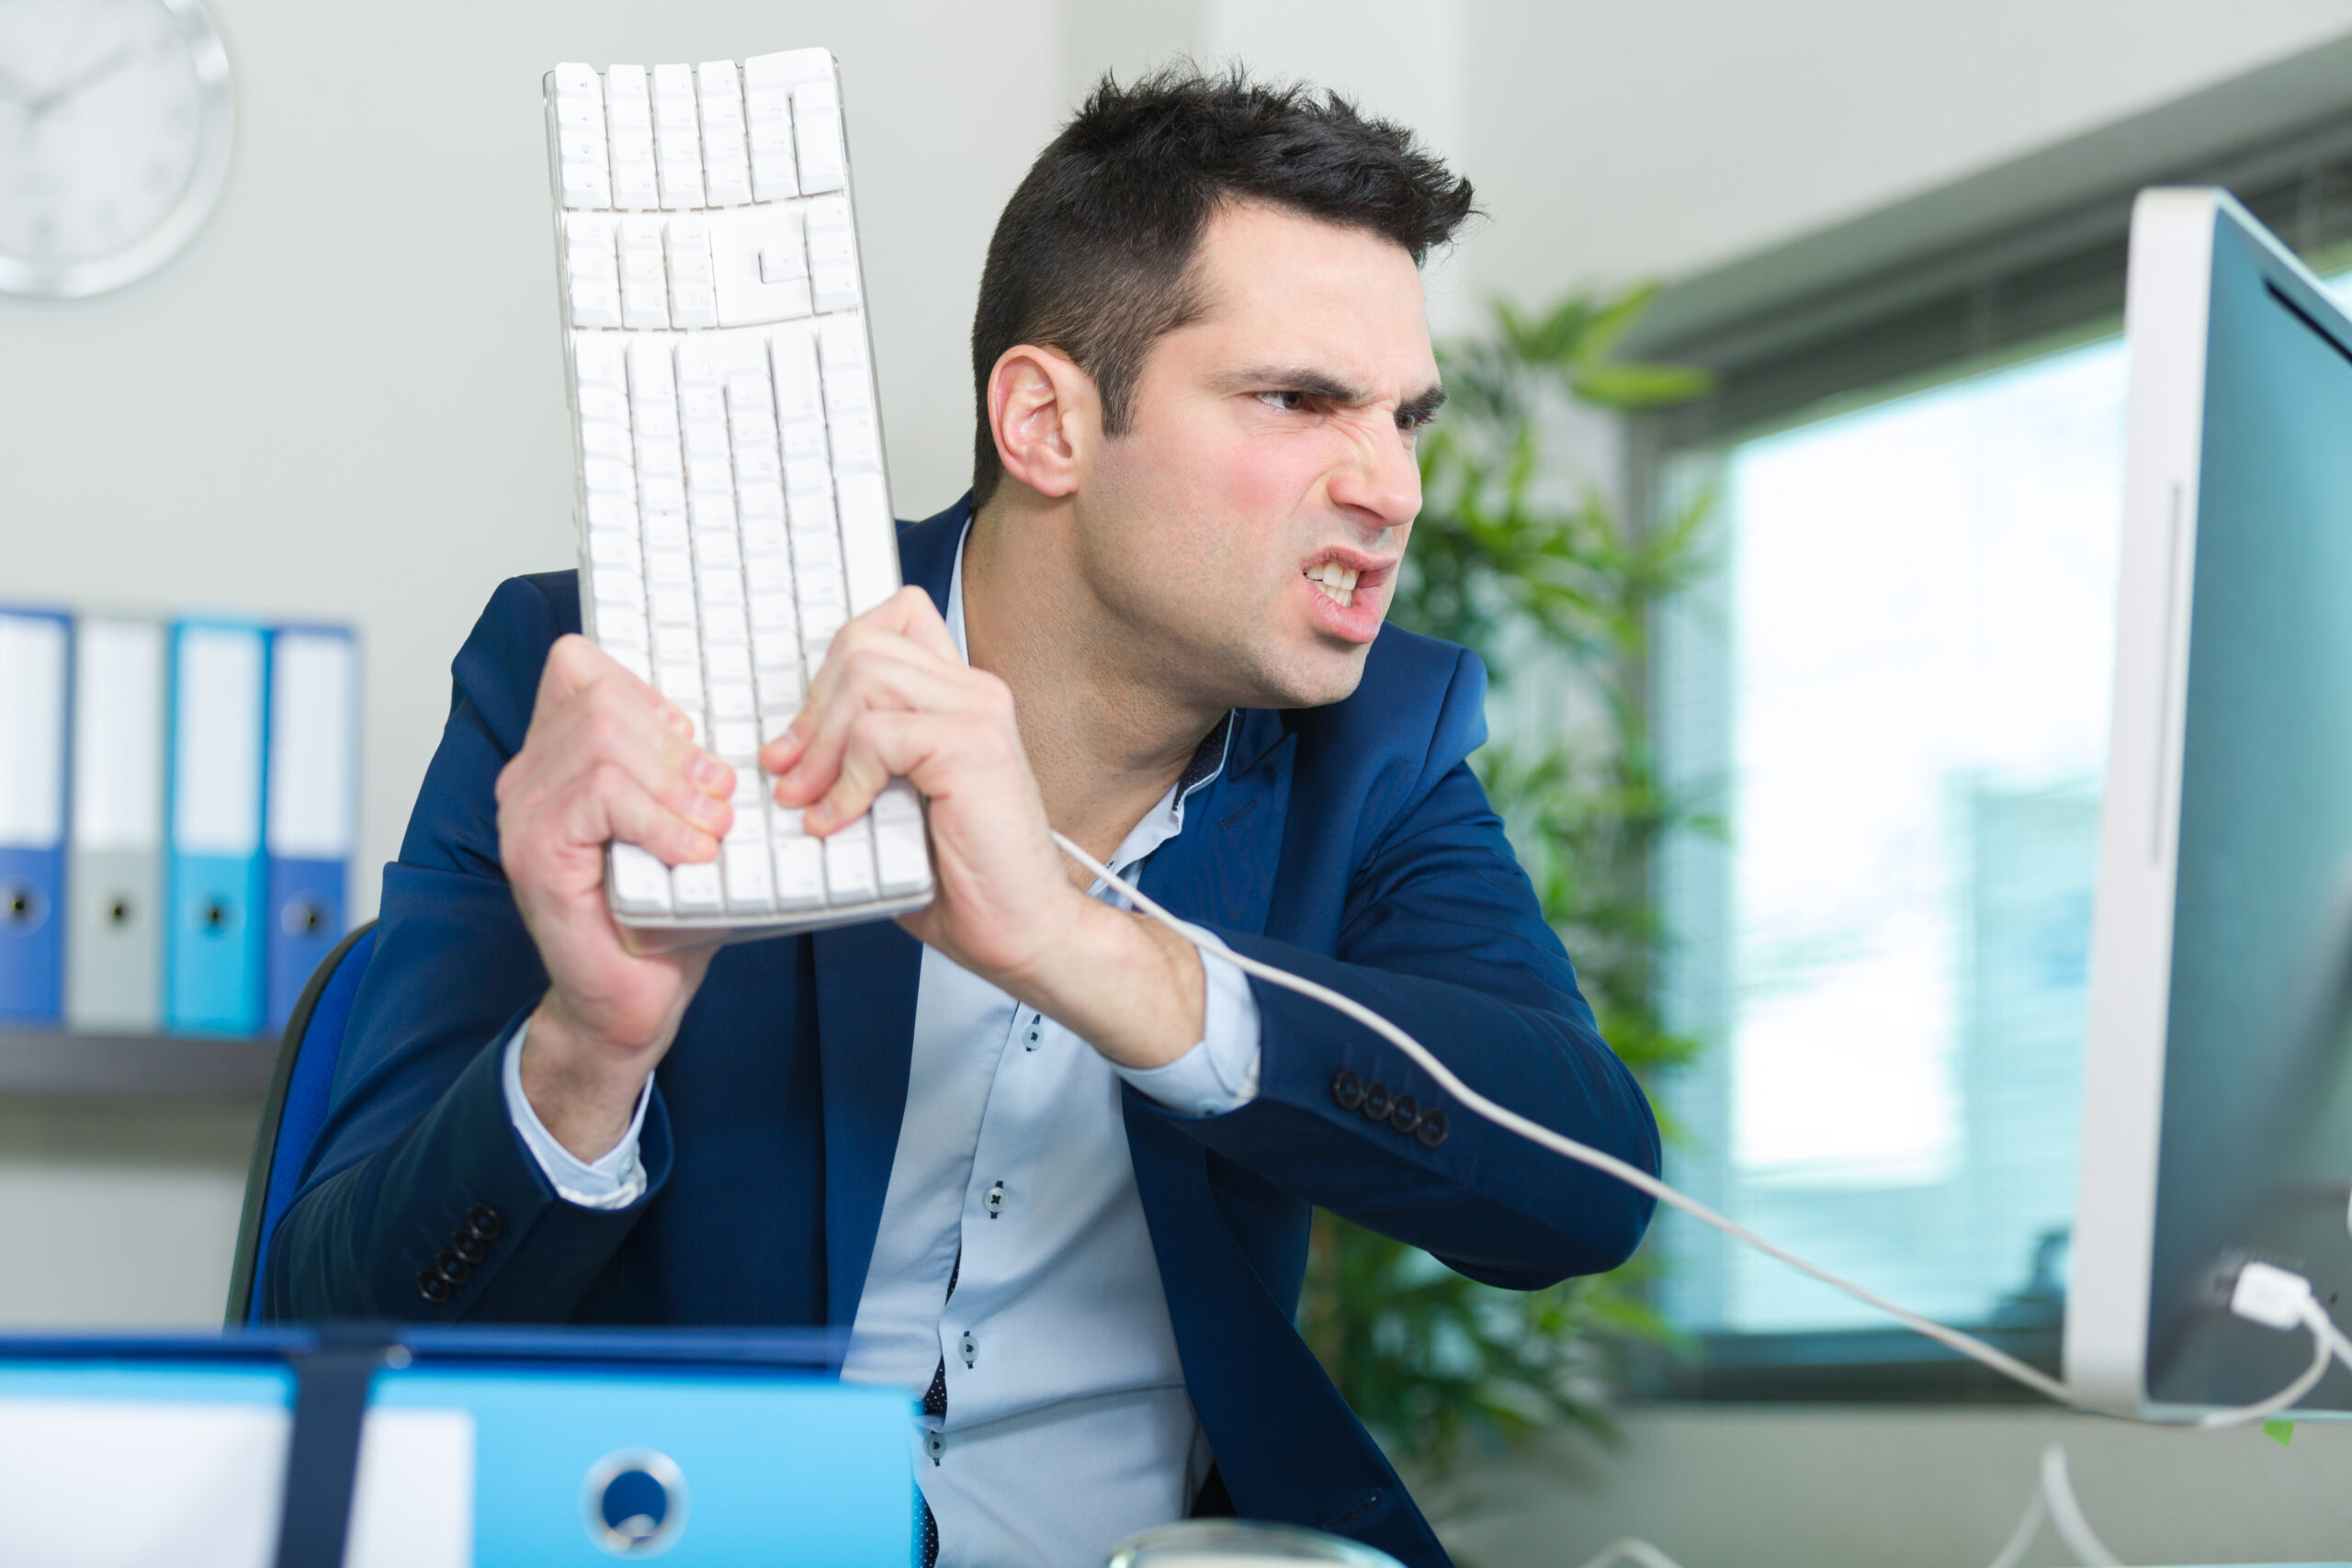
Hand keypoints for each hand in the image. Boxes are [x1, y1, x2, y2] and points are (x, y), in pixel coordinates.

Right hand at [494, 635, 735, 1158]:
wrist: (627, 1006)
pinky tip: (691, 855)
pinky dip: (661, 822)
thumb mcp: (684, 826)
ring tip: (711, 829)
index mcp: (555, 760)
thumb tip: (748, 736)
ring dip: (677, 787)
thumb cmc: (659, 921)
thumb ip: (691, 773)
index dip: (647, 694)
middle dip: (677, 748)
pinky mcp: (535, 854)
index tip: (691, 748)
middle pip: (602, 701)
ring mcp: (524, 815)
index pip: (578, 667)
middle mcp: (527, 779)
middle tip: (718, 800)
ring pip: (606, 744)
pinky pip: (604, 796)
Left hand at [762, 589, 1204, 1066]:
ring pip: (864, 676)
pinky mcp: (973, 747)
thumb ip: (860, 758)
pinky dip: (843, 783)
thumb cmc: (963, 880)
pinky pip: (876, 735)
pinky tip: (837, 822)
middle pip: (862, 643)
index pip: (891, 618)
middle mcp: (975, 691)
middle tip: (789, 773)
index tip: (804, 737)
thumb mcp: (896, 803)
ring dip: (820, 744)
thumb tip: (783, 749)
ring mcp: (979, 713)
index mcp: (960, 695)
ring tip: (805, 799)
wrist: (1021, 931)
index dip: (832, 667)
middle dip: (811, 709)